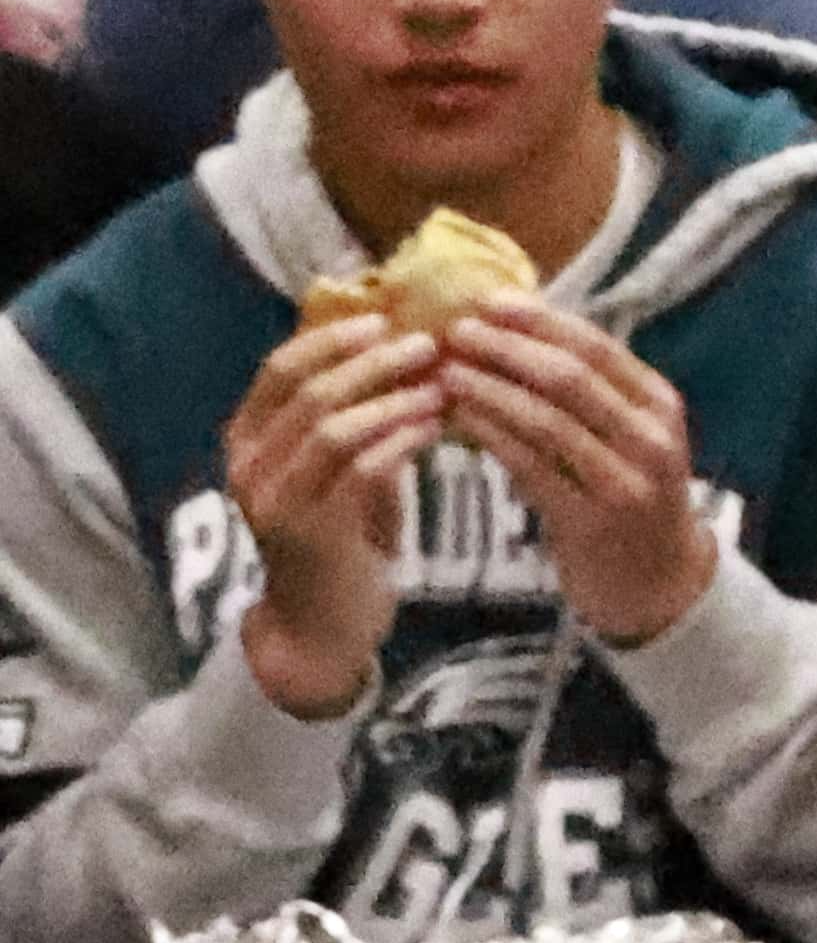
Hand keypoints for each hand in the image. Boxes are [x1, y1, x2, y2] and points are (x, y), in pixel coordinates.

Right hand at [213, 313, 437, 723]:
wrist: (321, 623)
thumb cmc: (340, 536)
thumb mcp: (337, 467)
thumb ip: (355, 416)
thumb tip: (408, 349)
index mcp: (247, 438)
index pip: (279, 368)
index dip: (332, 338)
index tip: (387, 318)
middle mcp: (246, 464)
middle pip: (308, 391)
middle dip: (373, 362)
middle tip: (431, 344)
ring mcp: (271, 499)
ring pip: (331, 427)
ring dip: (393, 399)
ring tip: (444, 386)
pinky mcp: (307, 532)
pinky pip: (358, 470)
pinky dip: (400, 441)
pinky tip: (436, 428)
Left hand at [439, 300, 714, 652]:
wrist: (660, 580)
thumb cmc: (631, 495)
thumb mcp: (628, 436)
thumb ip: (589, 393)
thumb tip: (516, 332)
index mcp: (660, 403)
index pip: (596, 346)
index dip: (538, 320)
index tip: (486, 301)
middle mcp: (650, 436)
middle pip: (570, 377)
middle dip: (507, 349)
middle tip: (455, 332)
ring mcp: (624, 479)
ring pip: (546, 420)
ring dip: (489, 391)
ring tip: (444, 372)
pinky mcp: (590, 519)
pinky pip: (530, 467)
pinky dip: (491, 437)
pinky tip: (457, 420)